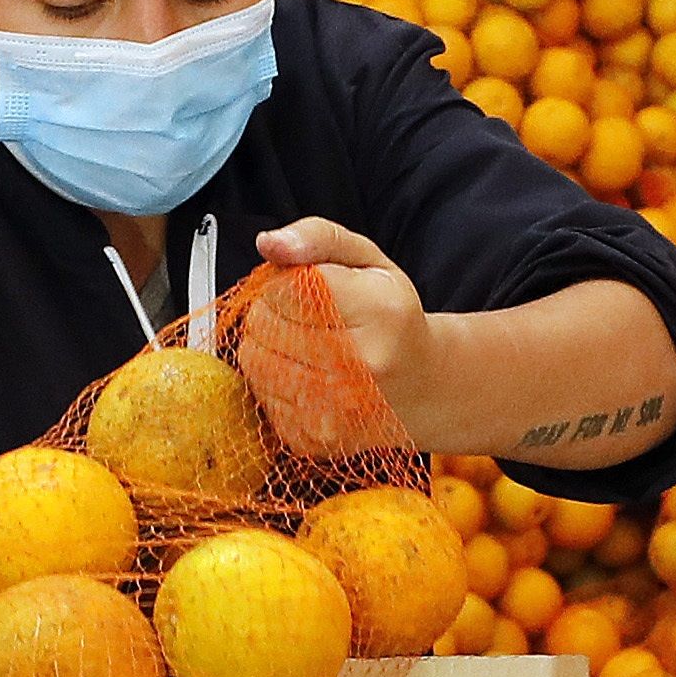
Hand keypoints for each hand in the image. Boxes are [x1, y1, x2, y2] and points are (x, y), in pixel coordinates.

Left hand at [245, 217, 431, 452]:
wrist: (421, 389)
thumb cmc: (391, 320)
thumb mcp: (367, 261)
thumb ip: (317, 237)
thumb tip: (269, 243)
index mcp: (379, 313)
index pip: (287, 287)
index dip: (286, 282)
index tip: (309, 289)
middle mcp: (360, 368)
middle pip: (264, 323)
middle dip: (275, 313)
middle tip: (310, 320)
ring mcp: (336, 411)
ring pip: (254, 360)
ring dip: (269, 346)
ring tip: (307, 346)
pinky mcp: (313, 438)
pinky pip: (259, 395)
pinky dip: (272, 381)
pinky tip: (306, 376)